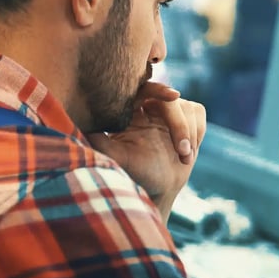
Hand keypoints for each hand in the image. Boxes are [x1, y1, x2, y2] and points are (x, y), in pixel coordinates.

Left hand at [87, 81, 205, 218]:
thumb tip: (80, 121)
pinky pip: (198, 114)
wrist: (158, 189)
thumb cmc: (134, 174)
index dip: (160, 89)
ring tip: (184, 157)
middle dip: (180, 124)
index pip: (146, 88)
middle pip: (171, 100)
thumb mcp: (114, 157)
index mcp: (131, 110)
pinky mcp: (188, 121)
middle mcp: (151, 108)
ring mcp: (171, 114)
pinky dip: (197, 132)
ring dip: (189, 134)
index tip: (173, 95)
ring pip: (187, 108)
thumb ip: (99, 139)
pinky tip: (189, 153)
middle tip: (182, 148)